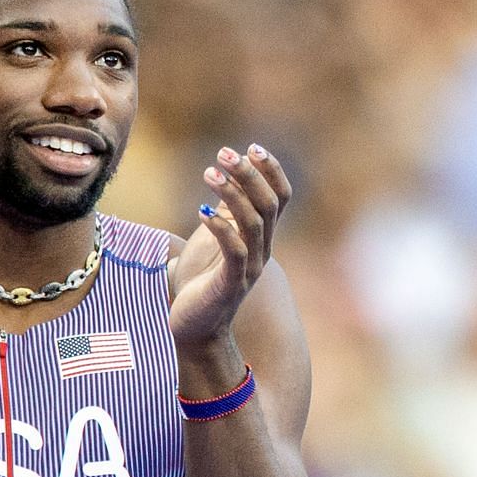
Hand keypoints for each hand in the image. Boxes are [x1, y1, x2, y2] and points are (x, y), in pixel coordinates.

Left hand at [168, 143, 290, 348]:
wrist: (195, 328)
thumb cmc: (201, 282)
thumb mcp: (214, 240)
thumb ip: (224, 212)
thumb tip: (223, 176)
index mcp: (262, 238)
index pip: (281, 198)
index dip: (272, 171)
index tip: (252, 147)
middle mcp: (262, 251)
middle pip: (268, 204)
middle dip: (248, 174)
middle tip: (224, 153)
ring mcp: (249, 269)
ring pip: (253, 223)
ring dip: (232, 194)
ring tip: (208, 172)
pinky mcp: (231, 285)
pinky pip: (235, 251)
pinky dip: (220, 228)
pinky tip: (200, 211)